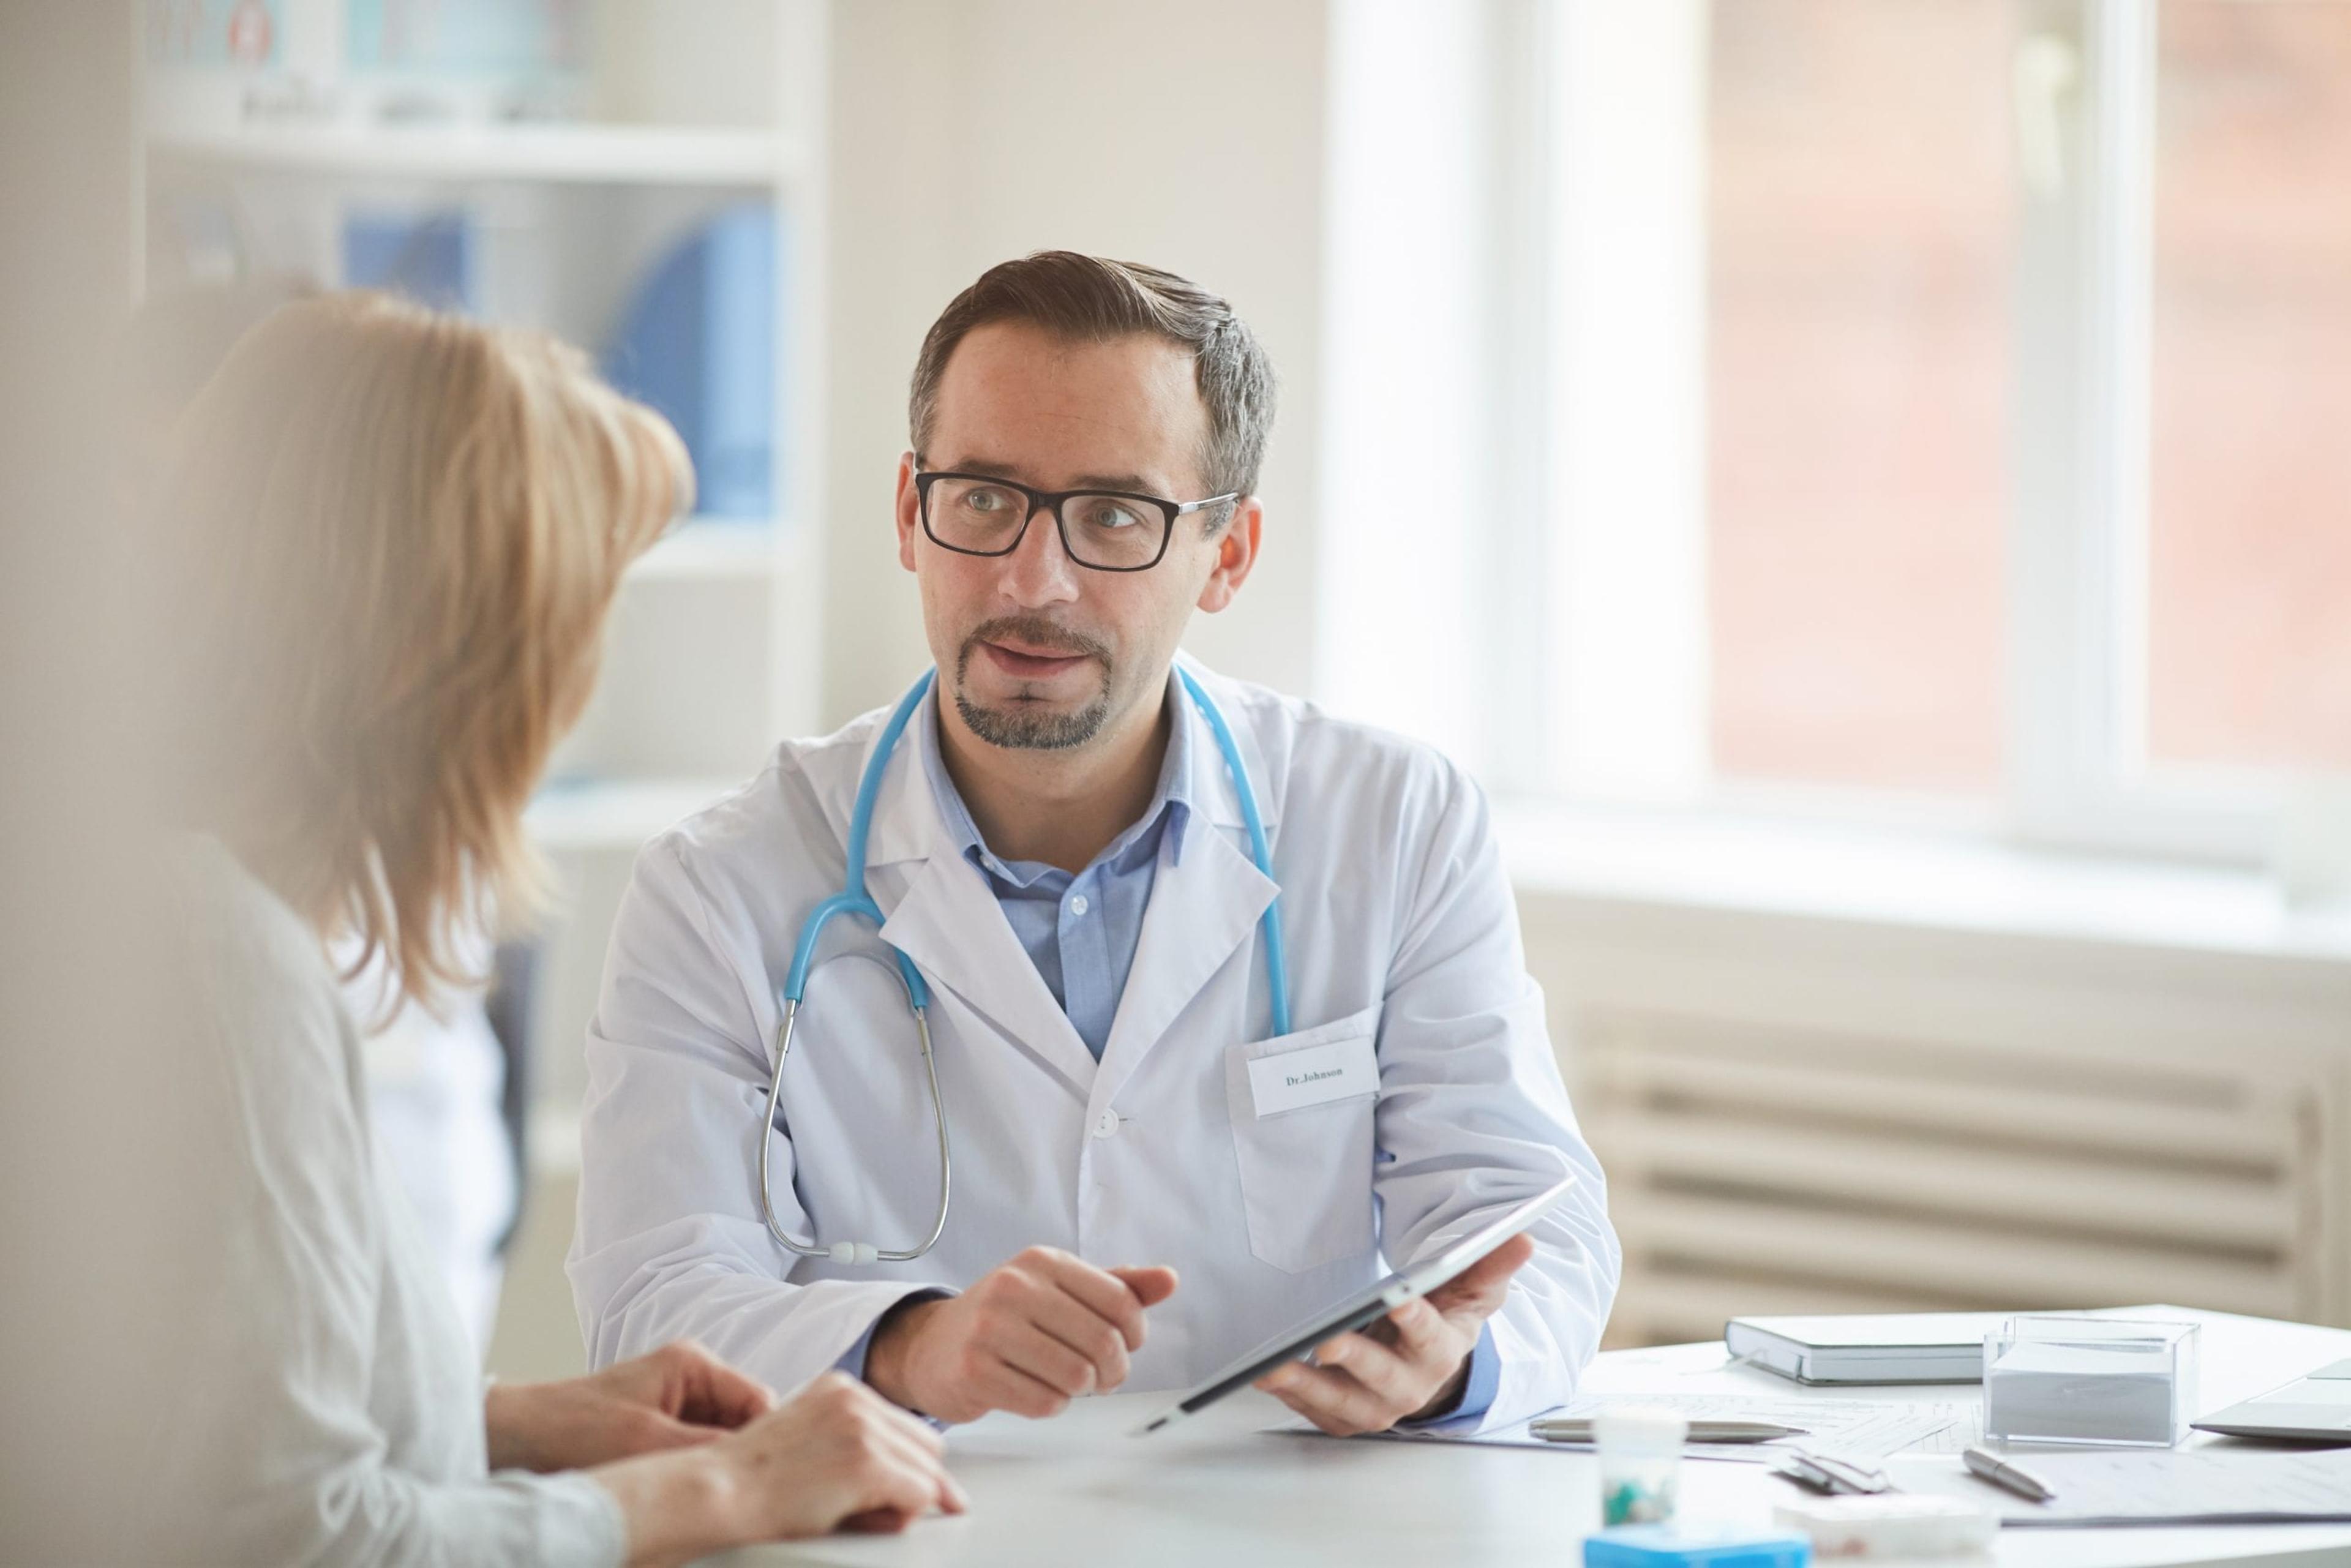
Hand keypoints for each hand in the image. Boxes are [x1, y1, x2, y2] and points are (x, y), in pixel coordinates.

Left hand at [486, 1340, 775, 1471]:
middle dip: (743, 1456)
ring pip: (723, 1443)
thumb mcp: (647, 1441)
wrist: (513, 1439)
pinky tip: (689, 1495)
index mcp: (693, 1364)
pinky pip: (698, 1455)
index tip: (771, 1476)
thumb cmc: (568, 1426)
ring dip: (717, 1469)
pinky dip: (696, 1476)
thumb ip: (706, 1450)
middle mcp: (690, 1380)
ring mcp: (676, 1407)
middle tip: (739, 1491)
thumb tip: (756, 1468)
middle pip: (746, 1423)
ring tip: (709, 1494)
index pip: (760, 1400)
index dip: (771, 1439)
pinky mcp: (660, 1433)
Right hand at [594, 1372, 966, 1567]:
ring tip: (858, 1514)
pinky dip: (901, 1515)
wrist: (718, 1492)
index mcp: (840, 1388)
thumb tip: (911, 1477)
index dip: (912, 1463)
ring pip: (928, 1471)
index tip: (921, 1489)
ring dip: (906, 1498)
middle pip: (926, 1444)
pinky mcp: (867, 1462)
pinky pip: (920, 1495)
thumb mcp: (809, 1442)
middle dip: (916, 1479)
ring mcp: (863, 1427)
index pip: (904, 1424)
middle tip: (885, 1510)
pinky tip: (861, 1518)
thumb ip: (854, 1443)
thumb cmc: (754, 1482)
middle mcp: (856, 1398)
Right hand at [864, 1247, 1178, 1422]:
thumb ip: (1118, 1286)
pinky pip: (1045, 1403)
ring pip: (1076, 1376)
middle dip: (1113, 1371)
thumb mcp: (1060, 1290)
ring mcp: (989, 1328)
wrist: (932, 1347)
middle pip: (1102, 1342)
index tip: (1127, 1345)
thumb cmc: (1007, 1318)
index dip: (1135, 1333)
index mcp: (1042, 1261)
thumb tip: (1170, 1279)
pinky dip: (1053, 1406)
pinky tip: (1038, 1392)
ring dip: (1082, 1390)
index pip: (1119, 1300)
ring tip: (1069, 1384)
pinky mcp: (974, 1371)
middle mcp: (1014, 1287)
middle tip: (1102, 1377)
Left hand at [1254, 1232, 1532, 1436]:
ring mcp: (1376, 1407)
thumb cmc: (1445, 1319)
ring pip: (1341, 1402)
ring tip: (1272, 1365)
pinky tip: (1266, 1374)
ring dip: (1306, 1386)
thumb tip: (1522, 1236)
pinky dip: (1291, 1396)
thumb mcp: (1473, 1289)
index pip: (1431, 1335)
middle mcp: (1410, 1386)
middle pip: (1381, 1376)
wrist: (1429, 1366)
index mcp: (1442, 1351)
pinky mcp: (1346, 1418)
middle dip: (1355, 1359)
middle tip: (1327, 1339)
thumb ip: (1491, 1263)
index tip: (1399, 1299)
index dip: (1416, 1319)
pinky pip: (1316, 1411)